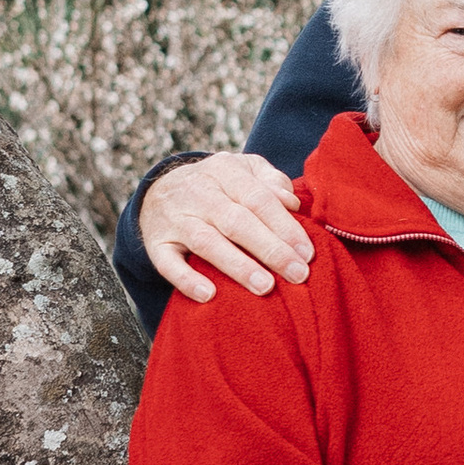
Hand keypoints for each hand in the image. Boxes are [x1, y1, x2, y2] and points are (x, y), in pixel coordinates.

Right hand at [139, 151, 313, 304]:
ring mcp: (175, 218)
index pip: (259, 199)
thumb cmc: (218, 186)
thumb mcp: (244, 169)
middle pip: (237, 222)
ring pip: (207, 242)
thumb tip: (292, 202)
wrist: (159, 190)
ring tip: (265, 287)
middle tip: (297, 274)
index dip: (285, 226)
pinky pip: (168, 263)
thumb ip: (271, 181)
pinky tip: (209, 295)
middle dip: (270, 249)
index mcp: (224, 171)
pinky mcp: (156, 243)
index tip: (307, 253)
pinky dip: (186, 280)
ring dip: (237, 266)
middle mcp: (198, 193)